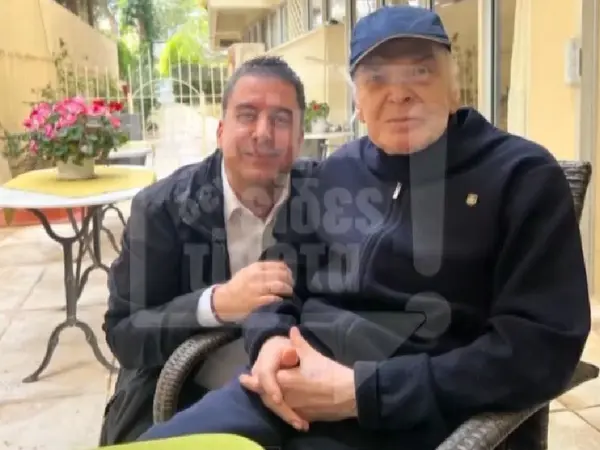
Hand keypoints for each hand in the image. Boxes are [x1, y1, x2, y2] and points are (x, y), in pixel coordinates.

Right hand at [212, 261, 292, 322]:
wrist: (224, 300)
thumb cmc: (237, 286)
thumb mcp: (248, 272)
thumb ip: (263, 270)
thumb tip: (281, 270)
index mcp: (256, 267)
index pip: (279, 265)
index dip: (287, 270)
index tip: (290, 275)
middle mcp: (257, 276)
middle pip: (281, 275)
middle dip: (289, 280)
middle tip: (291, 285)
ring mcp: (257, 289)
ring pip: (279, 286)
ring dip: (287, 289)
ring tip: (289, 292)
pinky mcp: (257, 301)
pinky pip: (274, 298)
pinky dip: (280, 298)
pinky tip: (281, 300)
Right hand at [239, 336, 308, 430]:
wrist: (277, 352)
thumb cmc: (288, 348)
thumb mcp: (295, 345)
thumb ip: (296, 343)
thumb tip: (294, 331)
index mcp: (266, 359)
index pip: (264, 375)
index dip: (270, 386)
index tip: (278, 398)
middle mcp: (258, 374)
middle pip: (266, 394)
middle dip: (281, 408)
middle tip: (297, 421)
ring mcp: (260, 386)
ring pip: (269, 402)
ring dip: (285, 414)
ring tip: (301, 424)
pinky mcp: (266, 394)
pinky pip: (274, 405)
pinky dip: (285, 414)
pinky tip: (299, 422)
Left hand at [242, 328, 357, 427]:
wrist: (348, 393)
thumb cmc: (328, 372)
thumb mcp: (312, 355)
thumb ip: (298, 343)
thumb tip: (292, 330)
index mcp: (283, 380)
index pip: (262, 380)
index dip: (251, 380)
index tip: (243, 378)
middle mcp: (285, 396)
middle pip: (266, 396)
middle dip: (259, 390)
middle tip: (249, 384)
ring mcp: (294, 408)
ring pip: (277, 406)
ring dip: (270, 399)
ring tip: (267, 394)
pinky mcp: (304, 416)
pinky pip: (289, 413)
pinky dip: (284, 408)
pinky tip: (285, 404)